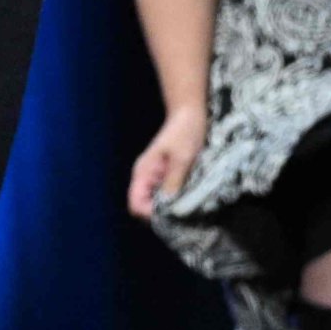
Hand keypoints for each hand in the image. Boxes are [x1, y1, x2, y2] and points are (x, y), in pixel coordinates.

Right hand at [126, 104, 207, 218]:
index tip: (174, 216)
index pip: (136, 205)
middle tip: (187, 214)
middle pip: (146, 208)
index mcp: (143, 173)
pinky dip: (179, 200)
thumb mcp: (182, 158)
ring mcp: (157, 178)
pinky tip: (194, 198)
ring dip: (174, 207)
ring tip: (193, 207)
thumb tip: (170, 208)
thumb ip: (174, 182)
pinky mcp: (169, 177)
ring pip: (159, 204)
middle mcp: (147, 178)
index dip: (151, 215)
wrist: (190, 113)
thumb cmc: (185, 131)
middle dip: (164, 214)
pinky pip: (169, 195)